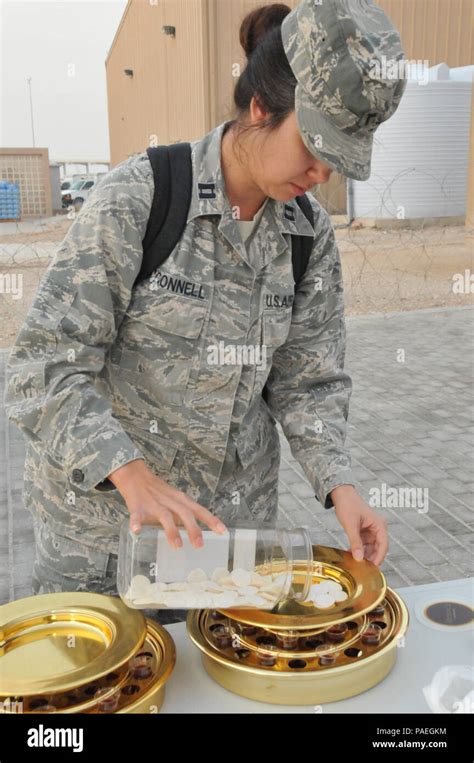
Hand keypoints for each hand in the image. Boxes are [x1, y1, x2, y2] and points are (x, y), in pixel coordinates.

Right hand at [108, 459, 227, 548]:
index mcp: (180, 500)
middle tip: (199, 545)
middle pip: (184, 513)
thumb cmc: (158, 491)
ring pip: (165, 516)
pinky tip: (137, 531)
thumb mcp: (175, 499)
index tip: (223, 531)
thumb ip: (184, 514)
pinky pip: (137, 515)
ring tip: (177, 545)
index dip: (211, 520)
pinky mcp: (137, 506)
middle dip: (193, 529)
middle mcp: (170, 501)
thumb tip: (197, 533)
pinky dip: (137, 523)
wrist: (135, 475)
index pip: (199, 510)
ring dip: (172, 530)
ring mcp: (154, 503)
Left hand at [329, 485, 387, 565]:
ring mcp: (371, 531)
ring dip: (364, 555)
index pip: (383, 545)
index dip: (379, 557)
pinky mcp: (364, 532)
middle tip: (363, 569)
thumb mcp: (351, 525)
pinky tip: (352, 556)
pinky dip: (359, 550)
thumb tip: (359, 558)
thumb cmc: (348, 505)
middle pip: (378, 548)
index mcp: (379, 525)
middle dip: (371, 558)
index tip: (373, 568)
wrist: (341, 495)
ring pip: (370, 548)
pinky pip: (363, 544)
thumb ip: (355, 542)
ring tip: (357, 564)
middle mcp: (378, 528)